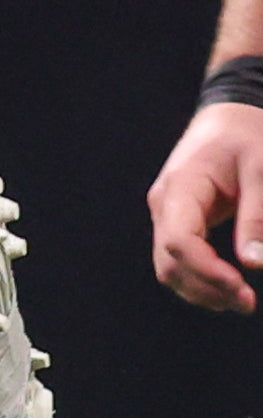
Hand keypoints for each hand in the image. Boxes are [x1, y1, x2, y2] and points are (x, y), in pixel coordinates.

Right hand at [150, 101, 262, 312]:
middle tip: (246, 303)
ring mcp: (167, 214)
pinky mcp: (178, 220)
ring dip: (200, 289)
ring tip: (238, 301)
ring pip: (169, 267)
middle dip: (205, 289)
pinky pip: (179, 257)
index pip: (179, 242)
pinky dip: (199, 278)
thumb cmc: (248, 134)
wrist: (231, 114)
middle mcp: (165, 205)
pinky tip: (225, 286)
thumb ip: (257, 215)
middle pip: (169, 262)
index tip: (242, 288)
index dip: (207, 272)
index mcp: (180, 187)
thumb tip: (255, 263)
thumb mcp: (262, 168)